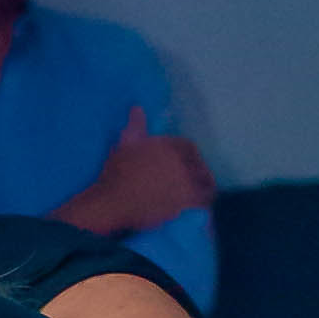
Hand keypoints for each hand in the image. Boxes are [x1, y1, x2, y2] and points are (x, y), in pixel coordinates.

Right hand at [61, 108, 215, 237]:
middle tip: (192, 181)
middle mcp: (184, 163)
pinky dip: (202, 205)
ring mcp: (187, 184)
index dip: (189, 156)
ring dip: (204, 189)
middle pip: (200, 166)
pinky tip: (198, 209)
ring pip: (205, 185)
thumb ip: (136, 125)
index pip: (189, 147)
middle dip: (199, 172)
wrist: (113, 201)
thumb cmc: (118, 171)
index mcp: (172, 146)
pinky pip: (202, 204)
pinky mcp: (185, 204)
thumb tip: (137, 108)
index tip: (185, 164)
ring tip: (198, 196)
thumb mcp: (125, 143)